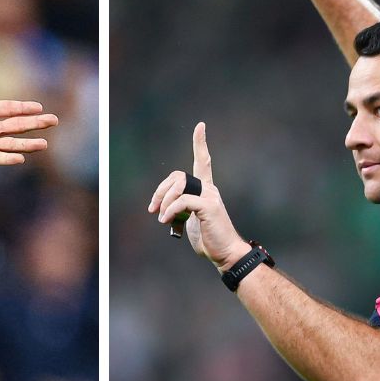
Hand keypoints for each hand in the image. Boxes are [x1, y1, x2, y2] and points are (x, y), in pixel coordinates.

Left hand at [0, 63, 58, 175]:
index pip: (8, 108)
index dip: (23, 107)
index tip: (39, 106)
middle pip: (16, 125)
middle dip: (35, 123)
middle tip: (54, 120)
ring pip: (12, 143)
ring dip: (28, 143)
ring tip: (45, 143)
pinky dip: (9, 158)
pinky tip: (21, 158)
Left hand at [148, 123, 247, 269]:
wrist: (225, 253)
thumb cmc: (209, 238)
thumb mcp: (190, 220)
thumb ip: (180, 209)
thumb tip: (163, 207)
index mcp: (206, 190)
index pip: (204, 161)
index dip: (200, 143)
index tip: (200, 126)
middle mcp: (209, 189)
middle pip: (178, 175)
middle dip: (161, 190)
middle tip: (153, 209)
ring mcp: (210, 196)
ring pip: (179, 185)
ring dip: (164, 201)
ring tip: (162, 217)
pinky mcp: (208, 207)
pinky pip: (182, 201)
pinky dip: (170, 210)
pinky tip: (166, 221)